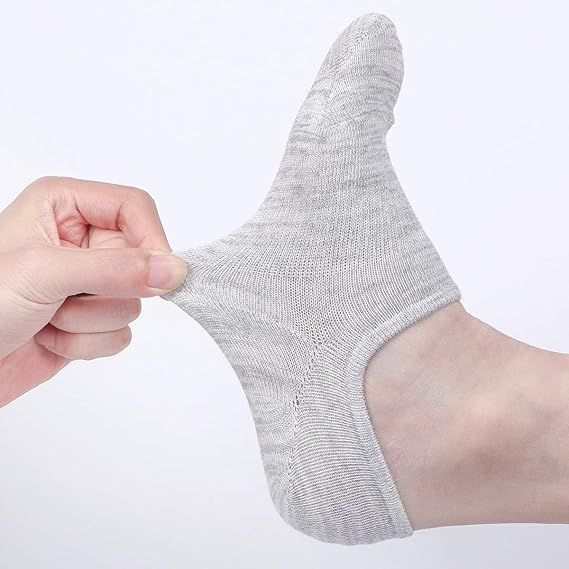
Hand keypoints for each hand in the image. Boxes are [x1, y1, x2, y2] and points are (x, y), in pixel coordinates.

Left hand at [0, 176, 187, 406]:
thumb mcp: (44, 272)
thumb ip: (114, 268)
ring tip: (47, 317)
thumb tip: (172, 269)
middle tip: (64, 297)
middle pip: (140, 261)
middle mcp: (81, 241)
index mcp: (65, 206)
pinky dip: (86, 343)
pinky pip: (121, 333)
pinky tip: (50, 336)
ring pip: (132, 303)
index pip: (135, 208)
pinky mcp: (91, 320)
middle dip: (104, 290)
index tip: (157, 274)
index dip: (151, 239)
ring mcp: (87, 283)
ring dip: (88, 320)